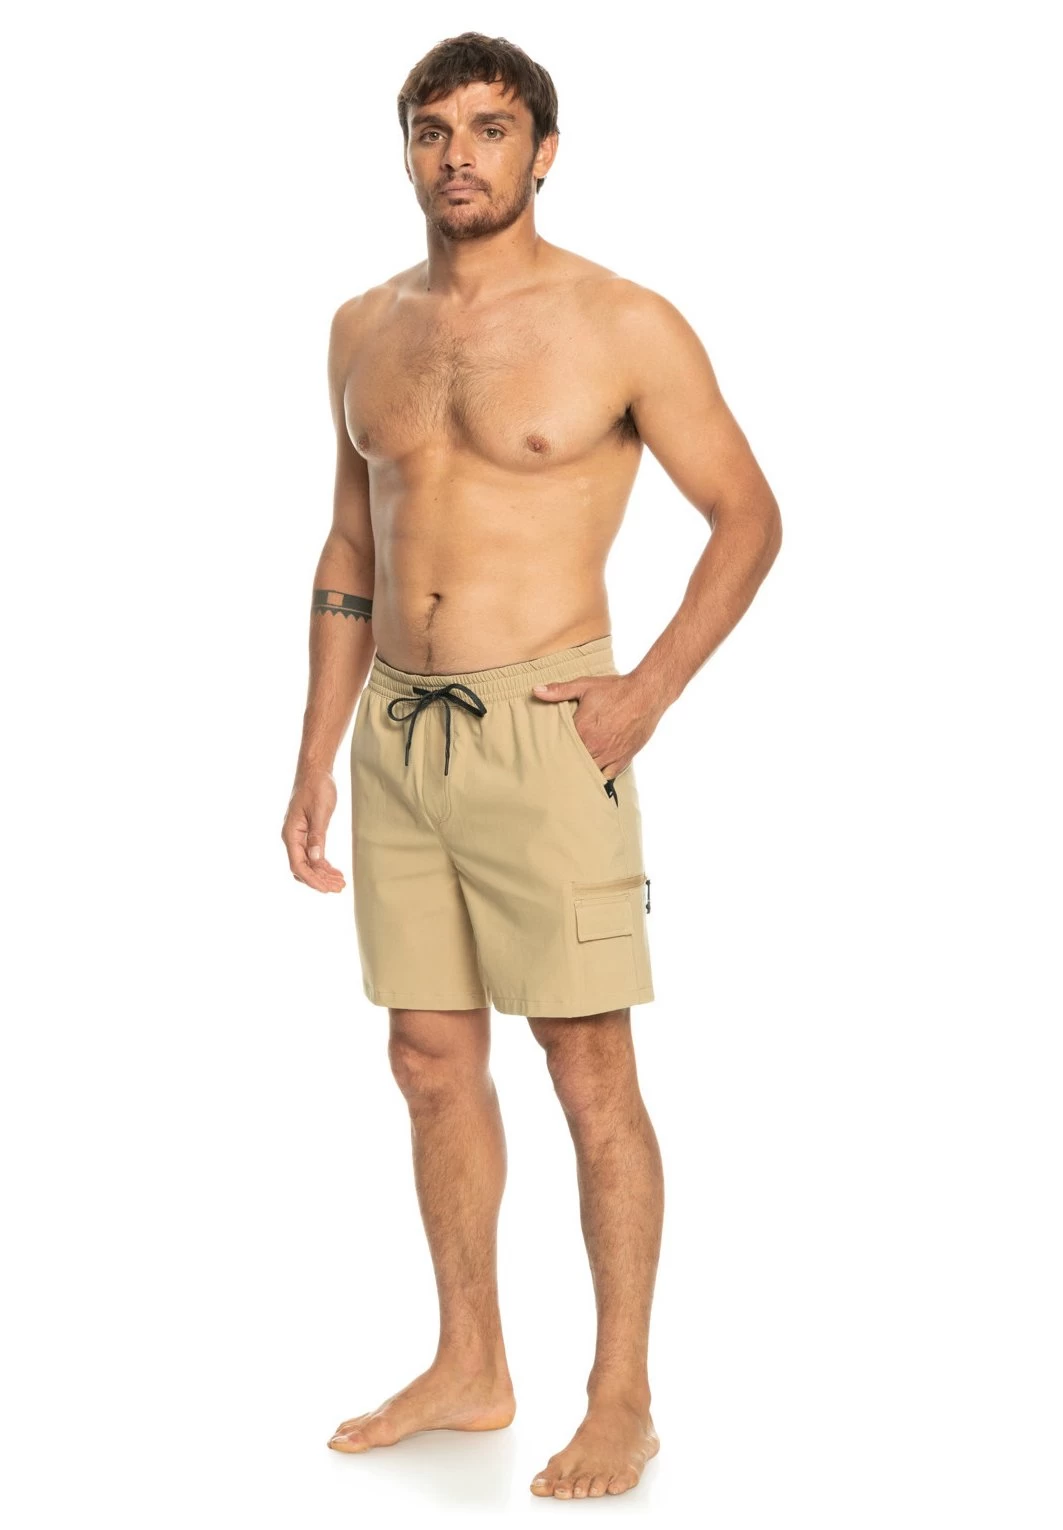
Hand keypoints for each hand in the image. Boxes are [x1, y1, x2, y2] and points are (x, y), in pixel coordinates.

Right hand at [282, 768, 345, 892]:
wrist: (315, 772)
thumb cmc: (317, 788)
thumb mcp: (320, 812)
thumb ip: (317, 836)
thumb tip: (315, 859)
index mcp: (291, 834)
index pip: (298, 865)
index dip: (312, 880)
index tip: (327, 889)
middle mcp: (291, 838)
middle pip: (302, 868)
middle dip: (320, 881)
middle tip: (339, 888)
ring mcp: (298, 836)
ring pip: (308, 864)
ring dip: (323, 875)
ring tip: (340, 883)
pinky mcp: (306, 833)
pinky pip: (312, 855)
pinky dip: (323, 865)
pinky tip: (334, 871)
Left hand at [532, 672, 661, 777]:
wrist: (646, 694)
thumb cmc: (616, 689)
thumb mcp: (585, 686)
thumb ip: (559, 690)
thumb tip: (536, 691)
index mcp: (582, 730)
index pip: (560, 748)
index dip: (553, 751)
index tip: (545, 754)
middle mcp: (595, 746)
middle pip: (573, 763)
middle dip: (566, 764)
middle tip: (556, 768)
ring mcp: (610, 755)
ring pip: (589, 772)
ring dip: (581, 772)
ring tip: (572, 774)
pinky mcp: (623, 759)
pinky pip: (607, 776)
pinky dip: (600, 777)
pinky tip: (593, 776)